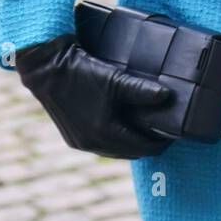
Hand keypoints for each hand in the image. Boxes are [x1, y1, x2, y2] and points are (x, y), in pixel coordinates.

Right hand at [13, 33, 174, 159]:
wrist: (46, 68)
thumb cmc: (80, 72)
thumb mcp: (115, 79)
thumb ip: (141, 90)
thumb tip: (168, 96)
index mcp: (103, 133)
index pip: (143, 148)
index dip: (161, 143)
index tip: (174, 134)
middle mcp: (92, 143)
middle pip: (130, 152)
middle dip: (148, 144)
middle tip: (163, 131)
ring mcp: (80, 142)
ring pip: (115, 150)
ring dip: (131, 143)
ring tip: (146, 128)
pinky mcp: (73, 137)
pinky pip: (102, 145)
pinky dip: (115, 140)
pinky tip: (122, 126)